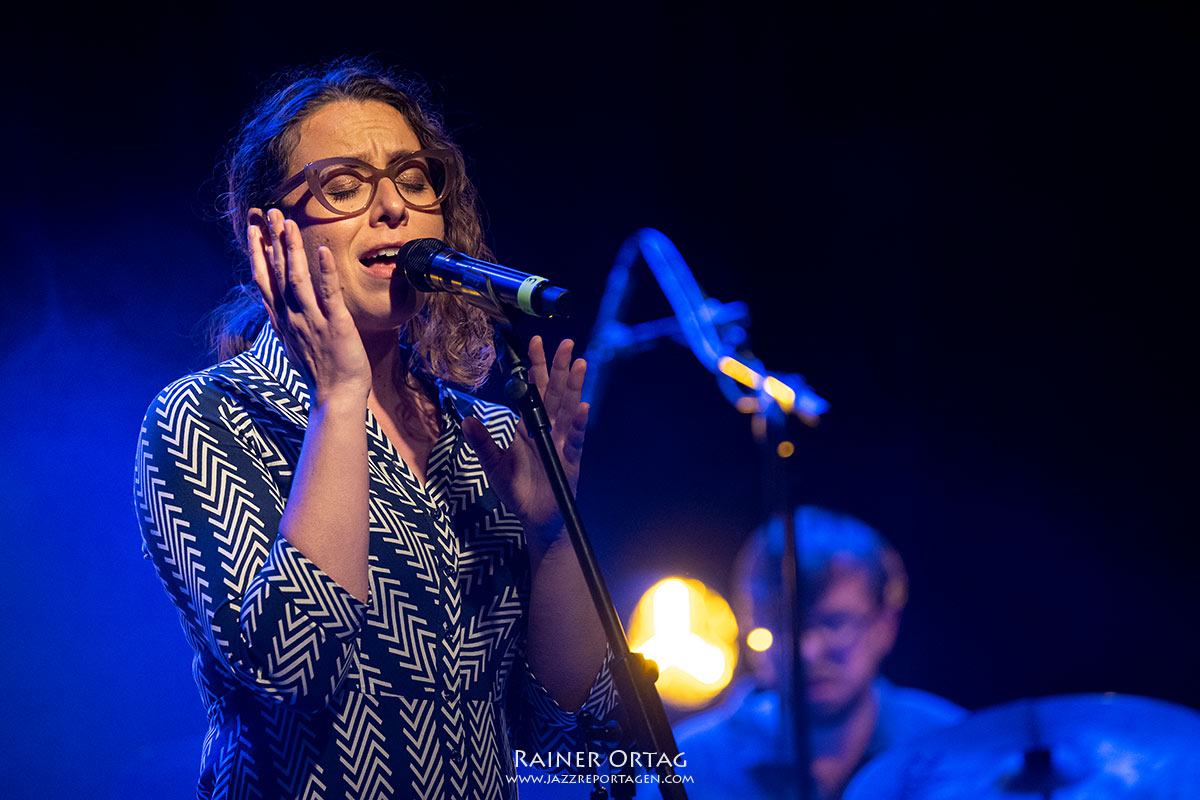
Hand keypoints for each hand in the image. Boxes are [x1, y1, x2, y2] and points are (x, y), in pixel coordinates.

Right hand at [249, 209, 370, 405]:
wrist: (336, 397)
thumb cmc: (320, 371)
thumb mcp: (293, 341)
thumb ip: (283, 319)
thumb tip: (274, 302)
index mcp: (282, 319)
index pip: (264, 280)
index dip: (257, 252)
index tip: (252, 228)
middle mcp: (292, 317)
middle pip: (276, 273)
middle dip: (270, 241)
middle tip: (266, 212)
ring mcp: (312, 321)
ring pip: (297, 279)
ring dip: (291, 250)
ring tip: (286, 223)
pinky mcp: (335, 325)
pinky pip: (328, 295)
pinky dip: (324, 273)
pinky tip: (322, 251)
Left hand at [462, 337, 587, 552]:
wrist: (537, 520)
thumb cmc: (517, 491)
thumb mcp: (494, 465)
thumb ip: (482, 443)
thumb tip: (466, 420)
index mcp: (529, 426)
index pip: (533, 390)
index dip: (536, 367)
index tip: (535, 343)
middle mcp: (548, 430)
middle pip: (555, 393)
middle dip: (560, 368)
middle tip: (566, 343)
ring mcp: (562, 443)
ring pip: (568, 409)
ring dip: (574, 387)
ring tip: (579, 363)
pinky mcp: (570, 461)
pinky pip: (576, 440)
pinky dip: (580, 425)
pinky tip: (583, 408)